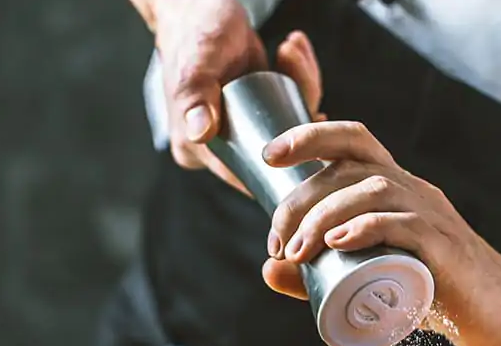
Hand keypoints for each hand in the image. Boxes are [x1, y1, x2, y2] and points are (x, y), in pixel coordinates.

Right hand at [130, 0, 324, 192]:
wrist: (197, 8)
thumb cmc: (192, 33)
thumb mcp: (196, 65)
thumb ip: (195, 97)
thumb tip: (200, 133)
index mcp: (196, 149)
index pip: (244, 175)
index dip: (282, 167)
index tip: (307, 136)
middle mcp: (218, 146)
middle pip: (274, 151)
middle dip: (299, 116)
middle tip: (297, 71)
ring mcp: (239, 129)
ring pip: (287, 128)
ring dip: (302, 87)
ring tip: (289, 49)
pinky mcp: (257, 111)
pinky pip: (288, 108)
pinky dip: (299, 80)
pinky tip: (293, 50)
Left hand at [259, 121, 500, 345]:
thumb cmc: (435, 292)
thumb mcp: (370, 278)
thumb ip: (318, 275)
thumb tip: (268, 269)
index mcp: (396, 189)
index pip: (354, 140)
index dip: (309, 136)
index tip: (269, 158)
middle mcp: (414, 191)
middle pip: (351, 166)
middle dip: (301, 198)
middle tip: (278, 243)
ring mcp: (433, 217)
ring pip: (374, 190)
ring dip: (324, 215)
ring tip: (297, 251)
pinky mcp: (445, 250)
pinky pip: (406, 224)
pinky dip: (366, 228)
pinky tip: (337, 242)